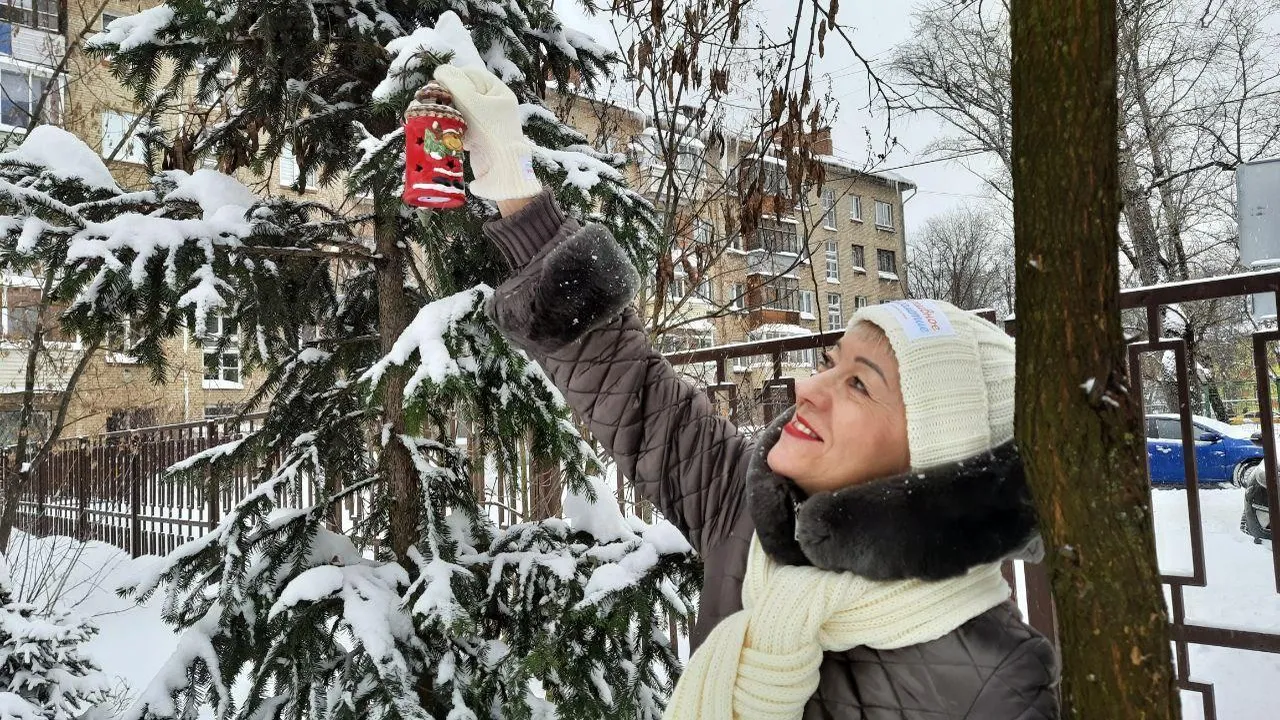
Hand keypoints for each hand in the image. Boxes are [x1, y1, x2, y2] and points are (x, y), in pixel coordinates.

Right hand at [432, 65, 542, 200]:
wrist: (500, 170)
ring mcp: (487, 122)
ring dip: (450, 113)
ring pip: (461, 110)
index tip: (440, 87)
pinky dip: (454, 127)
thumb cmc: (490, 132)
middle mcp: (495, 105)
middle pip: (465, 92)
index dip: (455, 78)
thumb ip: (455, 83)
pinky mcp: (479, 138)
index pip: (472, 74)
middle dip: (450, 97)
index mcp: (499, 92)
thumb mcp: (472, 102)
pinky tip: (448, 131)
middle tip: (438, 102)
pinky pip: (462, 125)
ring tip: (441, 117)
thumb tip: (441, 70)